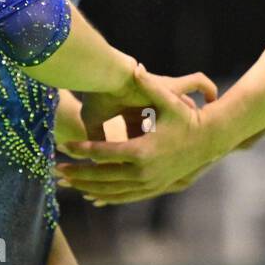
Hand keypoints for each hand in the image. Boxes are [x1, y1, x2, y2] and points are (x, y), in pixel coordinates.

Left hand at [57, 66, 221, 205]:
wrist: (209, 141)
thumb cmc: (188, 118)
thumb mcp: (171, 100)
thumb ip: (150, 86)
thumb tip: (135, 67)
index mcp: (143, 150)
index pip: (105, 152)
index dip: (83, 148)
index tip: (64, 146)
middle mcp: (144, 171)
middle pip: (102, 176)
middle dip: (78, 174)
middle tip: (56, 171)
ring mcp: (148, 184)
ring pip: (111, 190)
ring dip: (88, 187)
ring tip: (66, 184)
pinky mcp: (152, 189)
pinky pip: (124, 196)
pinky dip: (106, 197)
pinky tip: (90, 196)